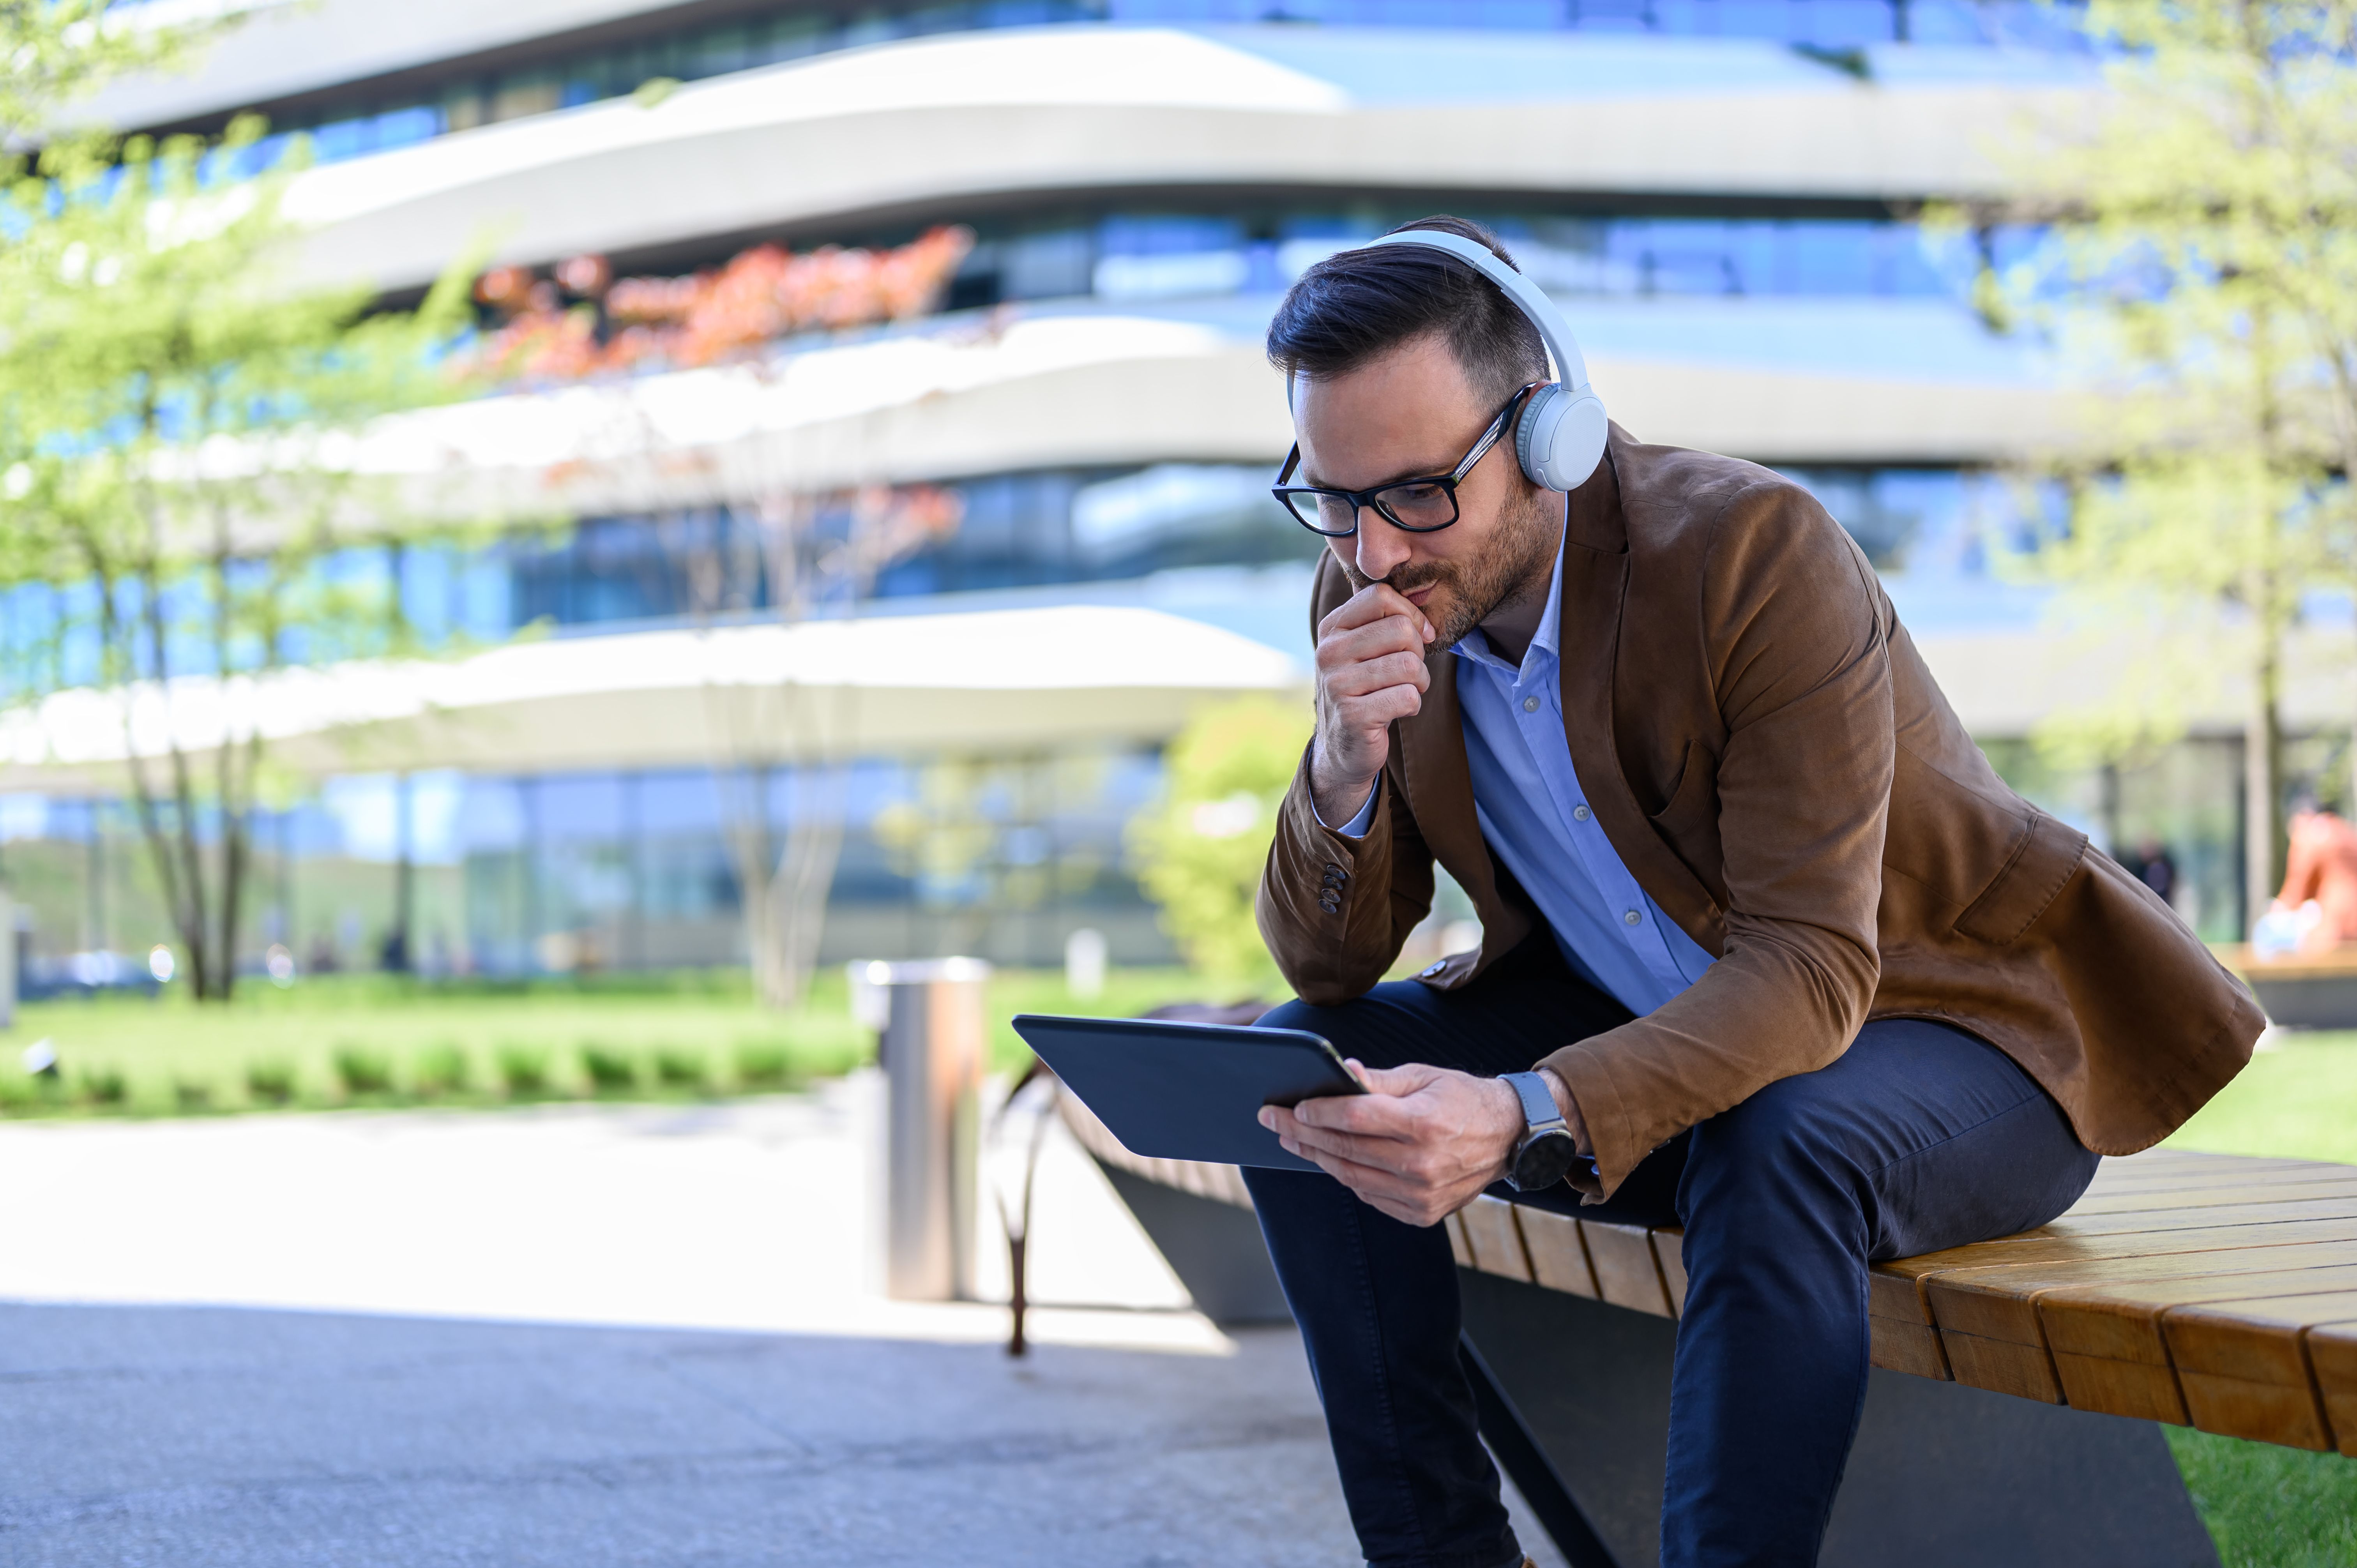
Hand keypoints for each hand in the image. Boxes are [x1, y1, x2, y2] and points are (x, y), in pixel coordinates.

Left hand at [1260, 1061, 1527, 1227]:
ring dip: (1316, 1158)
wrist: (1509, 1137)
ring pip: (1352, 1177)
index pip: (1355, 1118)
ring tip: (1291, 1140)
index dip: (1318, 1112)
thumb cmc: (1461, 1099)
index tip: (1290, 1105)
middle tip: (1272, 1121)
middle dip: (1302, 1133)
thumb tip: (1341, 1071)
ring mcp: (1422, 1194)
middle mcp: (1422, 1164)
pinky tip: (1329, 1161)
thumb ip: (1378, 1081)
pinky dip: (1347, 1177)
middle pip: (1346, 1149)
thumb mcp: (1424, 1077)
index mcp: (1423, 1124)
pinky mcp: (1422, 1214)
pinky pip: (1371, 1196)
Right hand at [1310, 583, 1435, 824]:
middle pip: (1400, 630)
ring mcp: (1337, 684)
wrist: (1343, 746)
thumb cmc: (1365, 689)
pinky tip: (1398, 710)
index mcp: (1332, 628)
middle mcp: (1328, 652)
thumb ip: (1385, 622)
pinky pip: (1408, 697)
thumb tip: (1425, 616)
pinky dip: (1413, 705)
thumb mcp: (1366, 649)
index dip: (1411, 614)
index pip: (1381, 596)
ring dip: (1419, 682)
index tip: (1418, 636)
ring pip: (1409, 665)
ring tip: (1404, 691)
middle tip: (1409, 671)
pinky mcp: (1352, 715)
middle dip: (1418, 652)